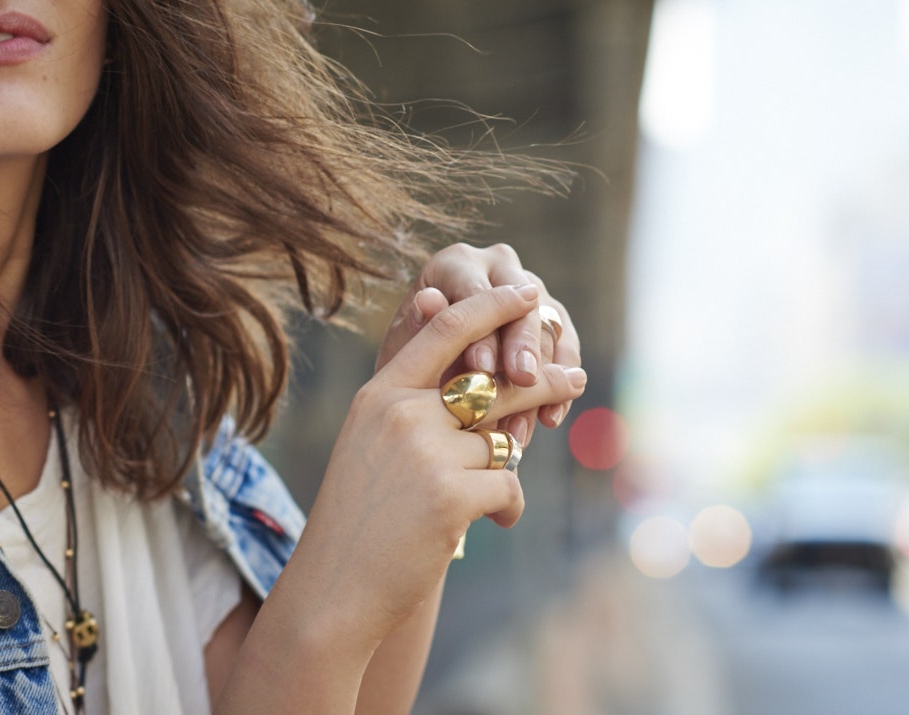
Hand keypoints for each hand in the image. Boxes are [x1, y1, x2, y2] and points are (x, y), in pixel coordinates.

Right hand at [293, 286, 586, 648]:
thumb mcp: (371, 449)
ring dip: (504, 470)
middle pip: (491, 382)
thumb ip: (413, 410)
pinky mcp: (451, 494)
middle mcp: (401, 413)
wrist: (334, 588)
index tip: (525, 292)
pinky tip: (488, 523)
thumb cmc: (356, 521)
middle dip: (540, 380)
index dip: (491, 306)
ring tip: (490, 497)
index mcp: (378, 395)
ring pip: (501, 443)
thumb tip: (478, 383)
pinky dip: (507, 506)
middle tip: (575, 376)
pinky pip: (508, 485)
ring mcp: (426, 451)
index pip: (445, 329)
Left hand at [375, 243, 584, 443]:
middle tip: (522, 381)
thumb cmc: (409, 357)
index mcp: (457, 262)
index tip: (480, 368)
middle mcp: (500, 267)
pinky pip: (566, 352)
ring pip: (549, 329)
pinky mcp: (555, 321)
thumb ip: (419, 326)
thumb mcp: (406, 346)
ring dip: (543, 376)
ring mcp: (533, 291)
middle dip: (522, 345)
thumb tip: (428, 299)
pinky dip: (560, 389)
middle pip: (522, 303)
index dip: (480, 329)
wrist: (429, 378)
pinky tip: (549, 418)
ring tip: (524, 417)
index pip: (475, 292)